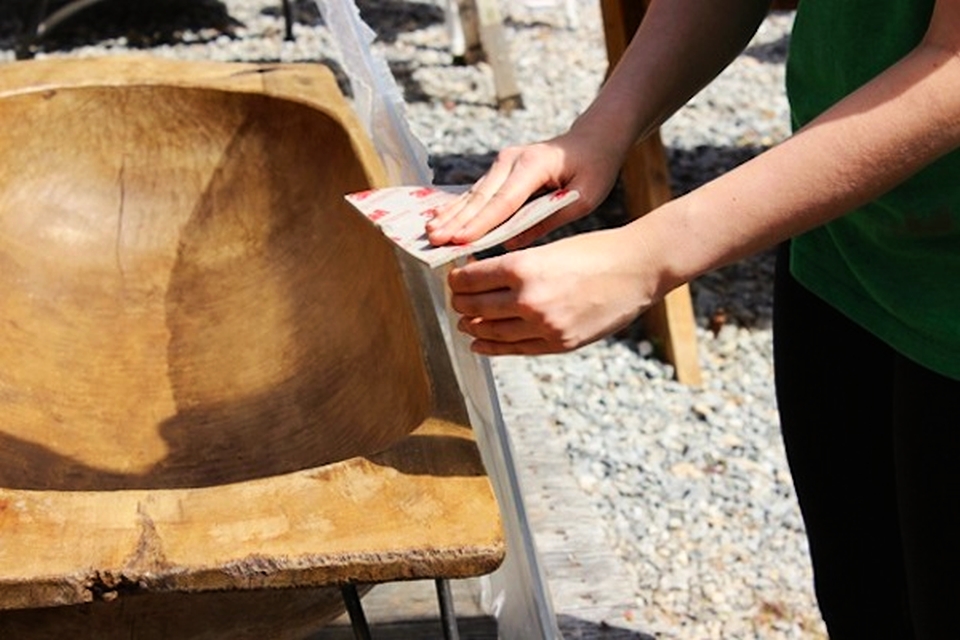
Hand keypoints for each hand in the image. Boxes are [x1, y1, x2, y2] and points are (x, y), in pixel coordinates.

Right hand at [426, 129, 622, 248]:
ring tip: (429, 232)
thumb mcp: (584, 198)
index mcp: (535, 165)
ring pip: (474, 193)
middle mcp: (513, 159)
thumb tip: (511, 243)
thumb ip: (549, 219)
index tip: (459, 241)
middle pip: (481, 196)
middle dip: (456, 220)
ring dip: (451, 214)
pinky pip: (478, 192)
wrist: (593, 138)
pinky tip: (440, 219)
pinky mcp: (500, 168)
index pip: (504, 200)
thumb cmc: (594, 168)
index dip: (481, 223)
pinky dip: (459, 207)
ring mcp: (504, 161)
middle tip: (433, 240)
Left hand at [448, 227, 657, 354]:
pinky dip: (492, 347)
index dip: (456, 280)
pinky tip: (480, 344)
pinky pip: (515, 349)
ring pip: (490, 332)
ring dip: (472, 327)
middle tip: (457, 300)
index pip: (470, 279)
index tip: (454, 279)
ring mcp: (544, 326)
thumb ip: (513, 266)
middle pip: (474, 307)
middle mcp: (529, 299)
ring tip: (465, 323)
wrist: (637, 269)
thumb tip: (478, 275)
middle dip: (460, 303)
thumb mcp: (547, 249)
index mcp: (522, 267)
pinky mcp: (559, 343)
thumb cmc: (594, 251)